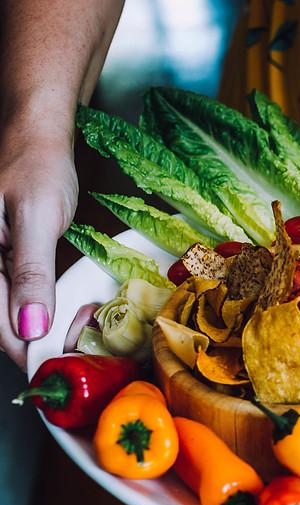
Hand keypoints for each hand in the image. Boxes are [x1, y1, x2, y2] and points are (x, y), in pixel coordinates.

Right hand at [0, 130, 78, 371]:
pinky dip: (45, 310)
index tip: (61, 362)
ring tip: (81, 323)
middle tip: (82, 339)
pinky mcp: (3, 263)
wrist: (39, 138)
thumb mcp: (36, 217)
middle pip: (3, 324)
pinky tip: (71, 310)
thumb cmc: (36, 166)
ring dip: (45, 329)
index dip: (28, 348)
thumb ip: (31, 273)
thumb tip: (29, 327)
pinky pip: (20, 298)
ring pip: (12, 315)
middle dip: (41, 341)